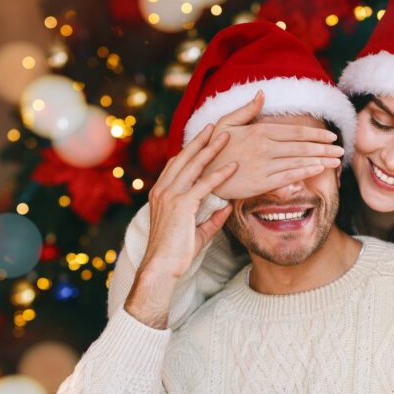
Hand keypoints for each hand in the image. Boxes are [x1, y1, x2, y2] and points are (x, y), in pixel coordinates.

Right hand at [124, 124, 236, 327]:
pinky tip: (232, 166)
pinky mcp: (180, 206)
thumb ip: (212, 218)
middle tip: (214, 126)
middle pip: (183, 158)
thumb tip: (227, 207)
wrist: (161, 267)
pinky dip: (219, 174)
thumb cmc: (176, 254)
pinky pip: (203, 185)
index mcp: (161, 194)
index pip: (176, 166)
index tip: (203, 139)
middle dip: (200, 141)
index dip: (190, 151)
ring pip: (192, 166)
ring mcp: (170, 196)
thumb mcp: (197, 232)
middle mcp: (162, 191)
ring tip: (226, 136)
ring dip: (211, 150)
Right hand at [203, 90, 344, 200]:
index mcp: (259, 131)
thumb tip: (262, 93)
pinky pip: (288, 176)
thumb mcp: (226, 123)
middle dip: (324, 148)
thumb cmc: (214, 148)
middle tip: (341, 150)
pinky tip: (318, 170)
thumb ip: (246, 110)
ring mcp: (264, 165)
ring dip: (320, 160)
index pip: (295, 131)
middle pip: (302, 146)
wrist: (202, 175)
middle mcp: (265, 147)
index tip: (332, 136)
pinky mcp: (261, 182)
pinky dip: (305, 172)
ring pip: (298, 160)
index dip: (316, 133)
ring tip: (336, 161)